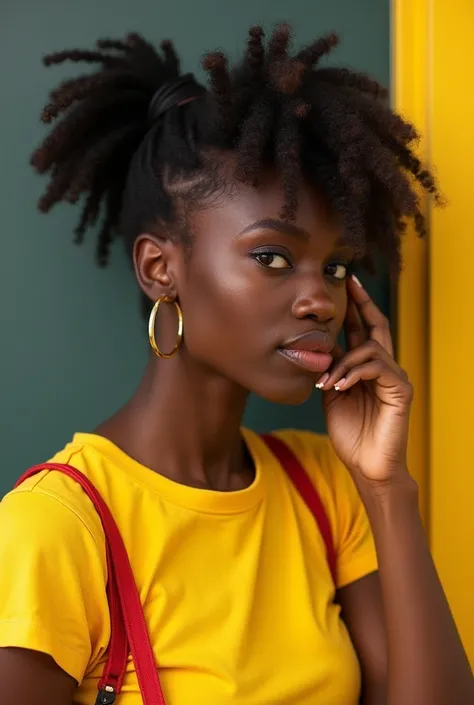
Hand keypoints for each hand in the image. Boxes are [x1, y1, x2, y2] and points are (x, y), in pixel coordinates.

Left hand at [318, 275, 412, 486]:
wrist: (366, 466)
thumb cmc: (351, 433)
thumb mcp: (332, 395)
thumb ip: (331, 369)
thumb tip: (320, 345)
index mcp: (366, 368)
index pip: (362, 331)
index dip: (355, 308)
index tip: (346, 285)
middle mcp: (384, 368)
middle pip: (377, 327)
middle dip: (362, 305)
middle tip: (350, 284)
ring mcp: (394, 378)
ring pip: (370, 348)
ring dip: (344, 362)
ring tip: (328, 382)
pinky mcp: (401, 390)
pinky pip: (377, 368)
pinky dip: (354, 373)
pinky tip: (340, 386)